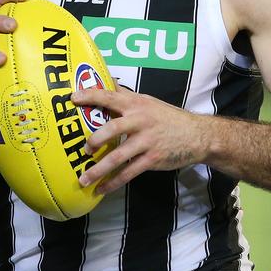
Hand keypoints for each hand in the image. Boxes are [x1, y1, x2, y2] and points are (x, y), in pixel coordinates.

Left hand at [71, 86, 205, 193]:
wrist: (197, 135)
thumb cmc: (168, 117)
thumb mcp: (148, 102)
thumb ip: (126, 96)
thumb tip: (106, 82)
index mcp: (137, 104)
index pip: (111, 96)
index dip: (91, 96)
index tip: (73, 99)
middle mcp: (140, 121)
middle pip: (112, 129)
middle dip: (94, 140)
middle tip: (83, 150)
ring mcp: (146, 141)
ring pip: (118, 157)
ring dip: (99, 169)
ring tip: (84, 179)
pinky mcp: (152, 159)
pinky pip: (128, 173)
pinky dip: (113, 182)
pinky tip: (102, 188)